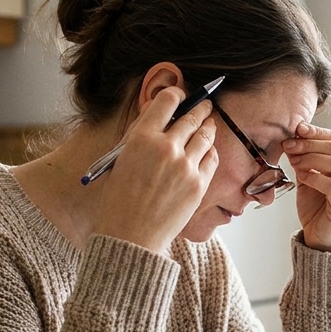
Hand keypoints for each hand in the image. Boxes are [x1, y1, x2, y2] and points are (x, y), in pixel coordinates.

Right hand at [94, 88, 218, 254]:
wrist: (130, 236)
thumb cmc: (119, 200)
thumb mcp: (120, 159)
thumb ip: (141, 136)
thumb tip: (159, 116)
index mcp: (141, 137)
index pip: (168, 100)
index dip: (177, 95)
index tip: (181, 96)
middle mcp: (166, 147)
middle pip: (192, 116)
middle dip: (200, 108)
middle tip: (205, 105)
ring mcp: (185, 165)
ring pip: (206, 134)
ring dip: (208, 126)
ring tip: (209, 124)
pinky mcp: (198, 184)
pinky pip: (211, 158)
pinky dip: (209, 151)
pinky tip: (206, 151)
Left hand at [283, 123, 330, 251]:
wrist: (320, 239)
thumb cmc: (316, 209)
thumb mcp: (308, 179)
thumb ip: (304, 161)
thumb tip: (292, 140)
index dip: (316, 132)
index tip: (296, 129)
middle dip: (309, 144)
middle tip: (289, 145)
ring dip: (312, 159)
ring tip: (294, 162)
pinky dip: (315, 177)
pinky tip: (302, 176)